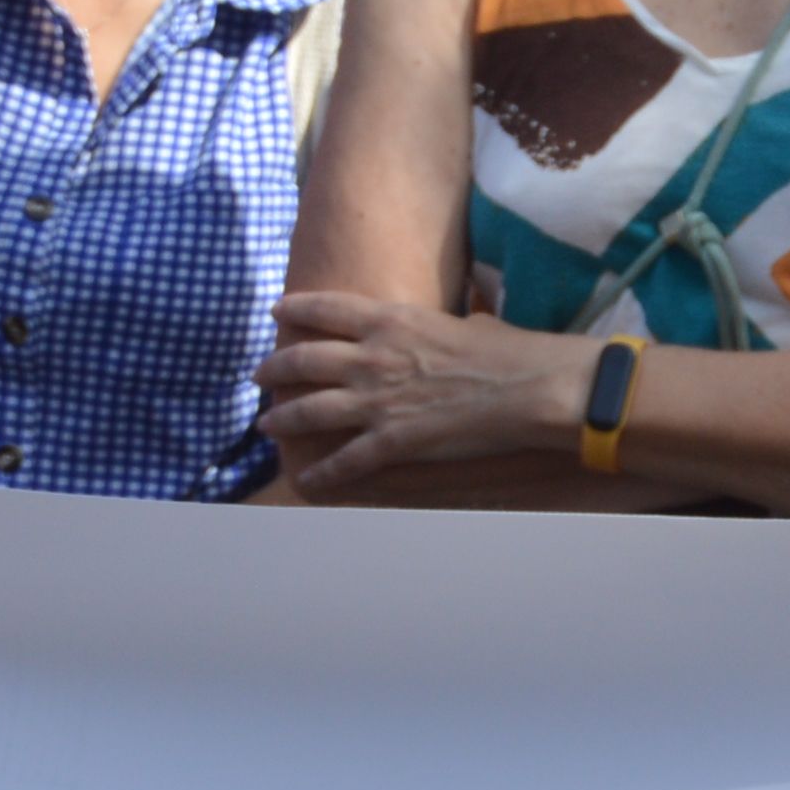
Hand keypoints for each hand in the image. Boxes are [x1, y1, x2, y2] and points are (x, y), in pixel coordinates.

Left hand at [259, 293, 579, 496]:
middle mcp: (373, 356)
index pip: (327, 307)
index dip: (297, 307)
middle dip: (276, 368)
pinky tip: (307, 482)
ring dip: (283, 419)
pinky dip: (322, 474)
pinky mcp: (391, 440)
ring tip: (266, 426)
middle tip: (259, 374)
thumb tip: (455, 326)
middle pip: (304, 359)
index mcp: (392, 319)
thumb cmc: (512, 352)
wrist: (530, 388)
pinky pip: (344, 461)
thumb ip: (444, 326)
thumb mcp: (469, 322)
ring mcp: (378, 400)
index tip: (277, 308)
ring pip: (310, 409)